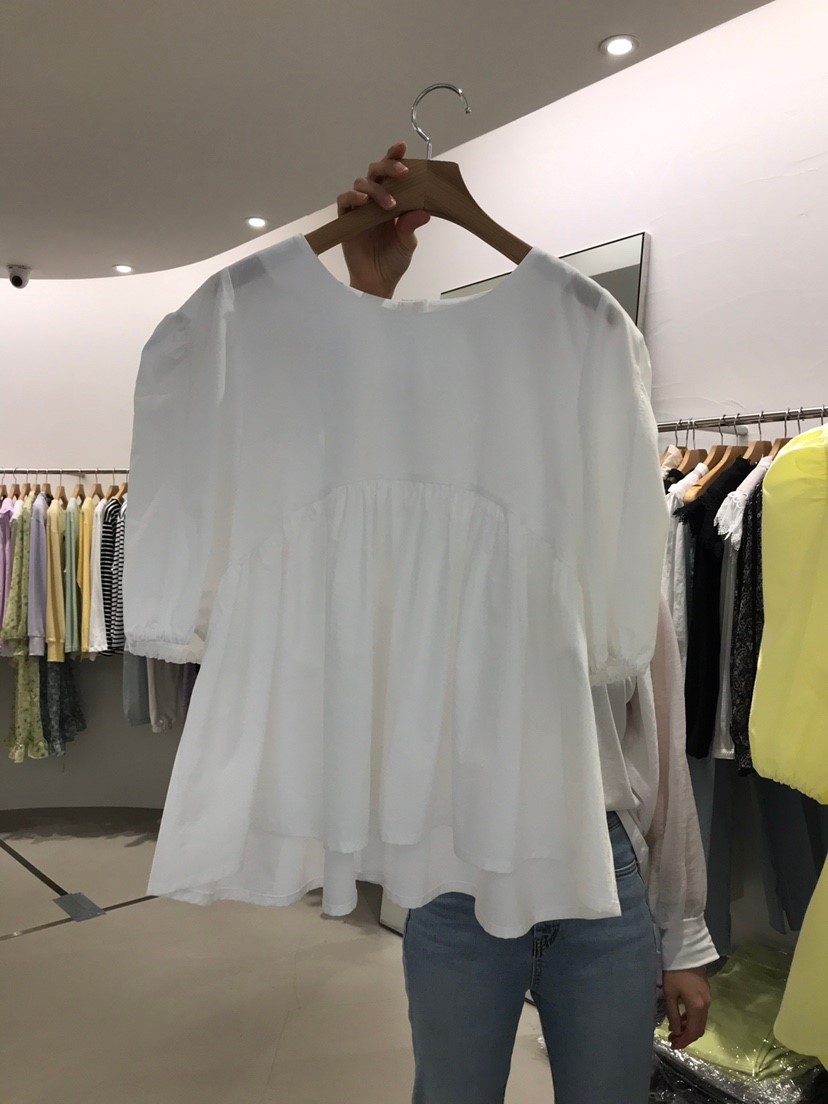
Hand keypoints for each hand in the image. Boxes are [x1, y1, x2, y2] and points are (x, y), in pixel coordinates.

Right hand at [337, 141, 430, 297]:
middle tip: (402, 173)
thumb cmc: (393, 260)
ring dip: (377, 190)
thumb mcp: (408, 242)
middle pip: (376, 171)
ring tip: (389, 205)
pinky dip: (353, 197)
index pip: (393, 173)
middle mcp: (375, 199)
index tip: (403, 146)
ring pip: (362, 183)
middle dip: (388, 167)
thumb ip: (412, 224)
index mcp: (392, 199)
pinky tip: (364, 201)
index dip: (395, 157)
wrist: (377, 282)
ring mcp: (360, 208)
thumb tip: (425, 210)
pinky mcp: (346, 219)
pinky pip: (345, 200)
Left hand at [663, 967, 711, 1049]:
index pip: (693, 1032)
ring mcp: (708, 999)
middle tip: (673, 1040)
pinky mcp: (706, 993)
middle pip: (699, 1029)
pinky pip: (701, 1013)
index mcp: (697, 1007)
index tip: (673, 1046)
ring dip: (689, 1028)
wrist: (686, 952)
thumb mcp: (670, 994)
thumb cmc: (675, 972)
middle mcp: (706, 1005)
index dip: (684, 1041)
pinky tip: (681, 1018)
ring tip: (674, 1031)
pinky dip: (692, 1019)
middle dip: (686, 1037)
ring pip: (700, 1021)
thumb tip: (676, 1031)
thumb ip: (673, 1014)